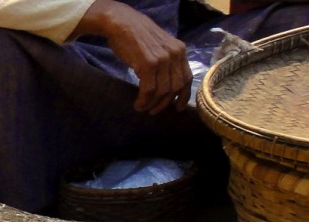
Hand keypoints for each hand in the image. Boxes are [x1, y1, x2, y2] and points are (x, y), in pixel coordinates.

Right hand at [75, 0, 192, 114]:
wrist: (121, 24)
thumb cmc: (136, 36)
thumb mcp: (158, 46)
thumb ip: (166, 60)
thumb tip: (166, 83)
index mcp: (180, 50)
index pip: (187, 78)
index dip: (183, 96)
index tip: (178, 108)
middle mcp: (175, 54)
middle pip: (175, 87)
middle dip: (165, 103)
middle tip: (154, 111)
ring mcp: (162, 59)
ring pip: (162, 91)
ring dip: (152, 104)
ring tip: (143, 108)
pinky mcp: (148, 64)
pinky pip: (149, 90)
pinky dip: (143, 100)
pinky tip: (138, 104)